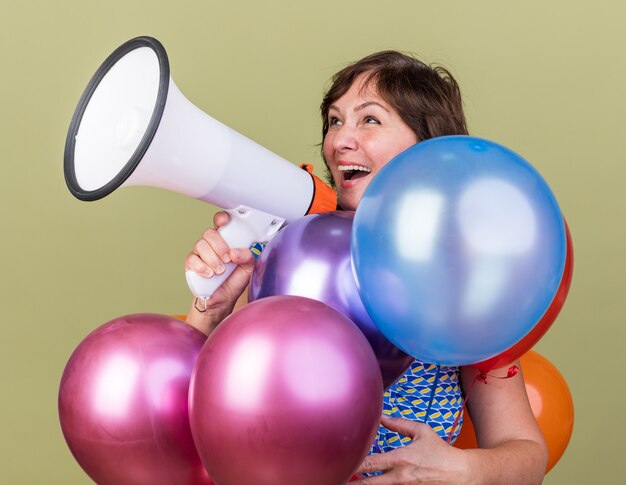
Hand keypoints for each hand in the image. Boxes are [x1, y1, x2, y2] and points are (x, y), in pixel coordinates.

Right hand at [184, 211, 255, 332]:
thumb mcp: (248, 269)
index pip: (221, 223)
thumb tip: (236, 253)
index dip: (221, 219)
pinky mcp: (191, 264)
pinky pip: (191, 259)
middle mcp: (212, 244)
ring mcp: (200, 253)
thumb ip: (248, 257)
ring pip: (200, 245)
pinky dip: (201, 267)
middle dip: (219, 246)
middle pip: (209, 233)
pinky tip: (209, 274)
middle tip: (227, 259)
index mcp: (226, 240)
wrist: (222, 301)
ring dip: (212, 259)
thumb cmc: (234, 281)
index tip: (223, 222)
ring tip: (219, 271)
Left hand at [352, 416, 467, 484]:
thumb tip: (381, 416)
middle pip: (368, 484)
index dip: (353, 464)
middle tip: (338, 479)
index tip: (341, 463)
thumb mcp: (421, 432)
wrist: (461, 473)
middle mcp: (400, 477)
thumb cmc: (441, 451)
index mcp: (400, 458)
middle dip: (351, 483)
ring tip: (348, 484)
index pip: (369, 463)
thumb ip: (399, 424)